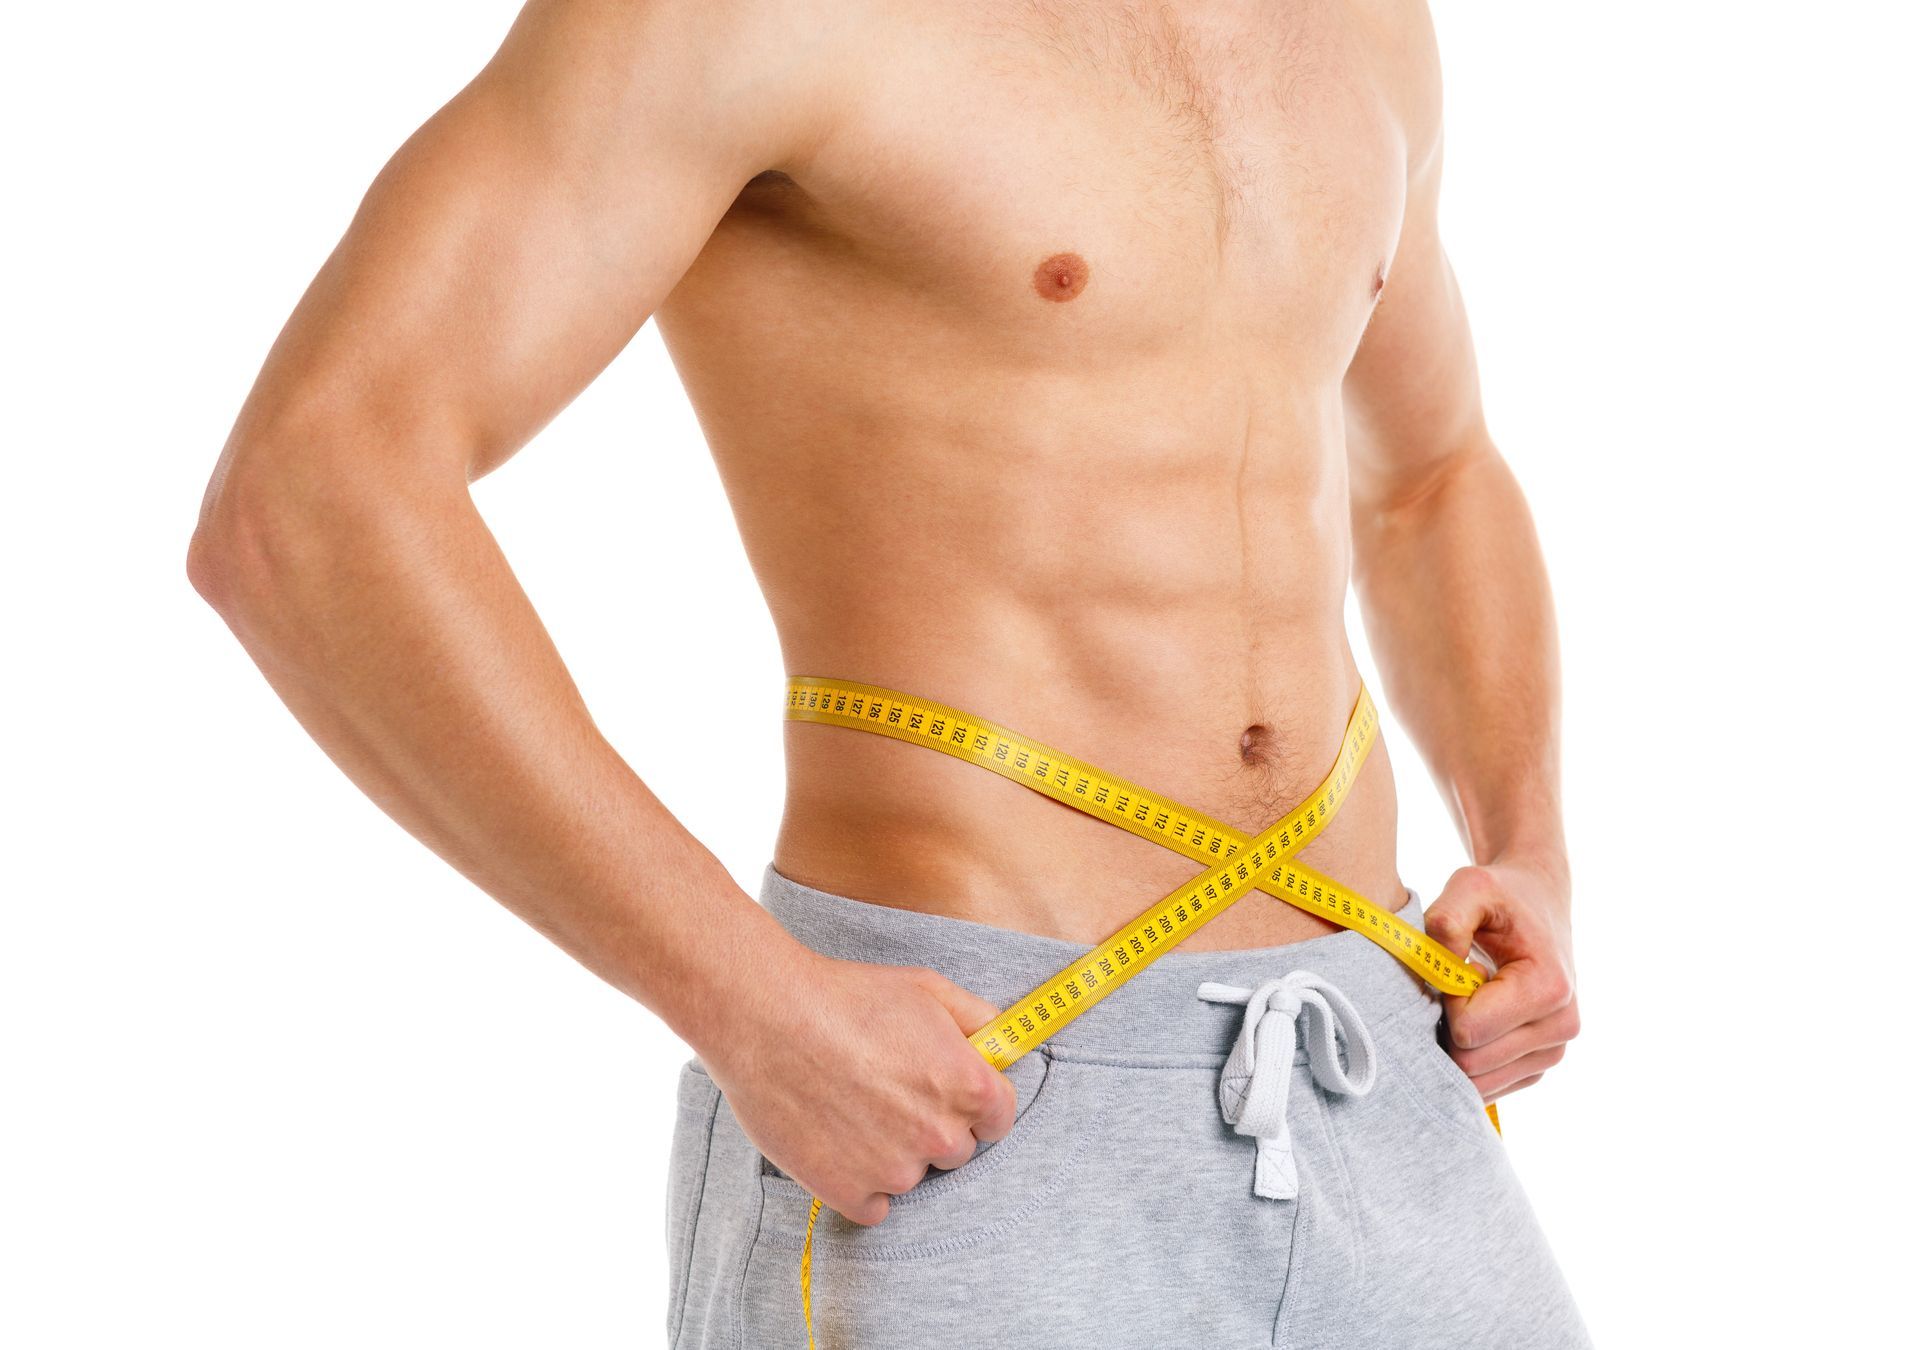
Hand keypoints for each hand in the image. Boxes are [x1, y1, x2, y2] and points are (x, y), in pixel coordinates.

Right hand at [697, 949, 1017, 1225]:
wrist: (766, 1018)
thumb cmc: (845, 996)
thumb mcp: (927, 987)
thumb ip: (977, 1019)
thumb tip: (997, 1042)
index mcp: (968, 1086)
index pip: (999, 1119)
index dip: (972, 1102)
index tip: (944, 1091)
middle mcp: (939, 1135)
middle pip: (956, 1149)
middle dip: (930, 1125)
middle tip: (887, 1092)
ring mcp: (894, 1170)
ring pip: (912, 1176)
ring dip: (891, 1153)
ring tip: (850, 1108)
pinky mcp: (849, 1192)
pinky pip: (873, 1204)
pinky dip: (858, 1182)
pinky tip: (835, 1141)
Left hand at [1422, 857, 1577, 1102]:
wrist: (1538, 903)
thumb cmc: (1501, 896)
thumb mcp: (1471, 887)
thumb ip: (1448, 919)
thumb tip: (1439, 961)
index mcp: (1548, 989)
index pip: (1468, 1030)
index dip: (1446, 1001)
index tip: (1457, 968)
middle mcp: (1561, 1028)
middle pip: (1471, 1063)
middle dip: (1447, 1027)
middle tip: (1455, 986)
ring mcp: (1553, 1052)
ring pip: (1477, 1081)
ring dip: (1457, 1044)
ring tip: (1469, 1000)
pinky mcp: (1539, 1066)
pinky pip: (1487, 1085)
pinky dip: (1470, 1057)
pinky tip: (1477, 1018)